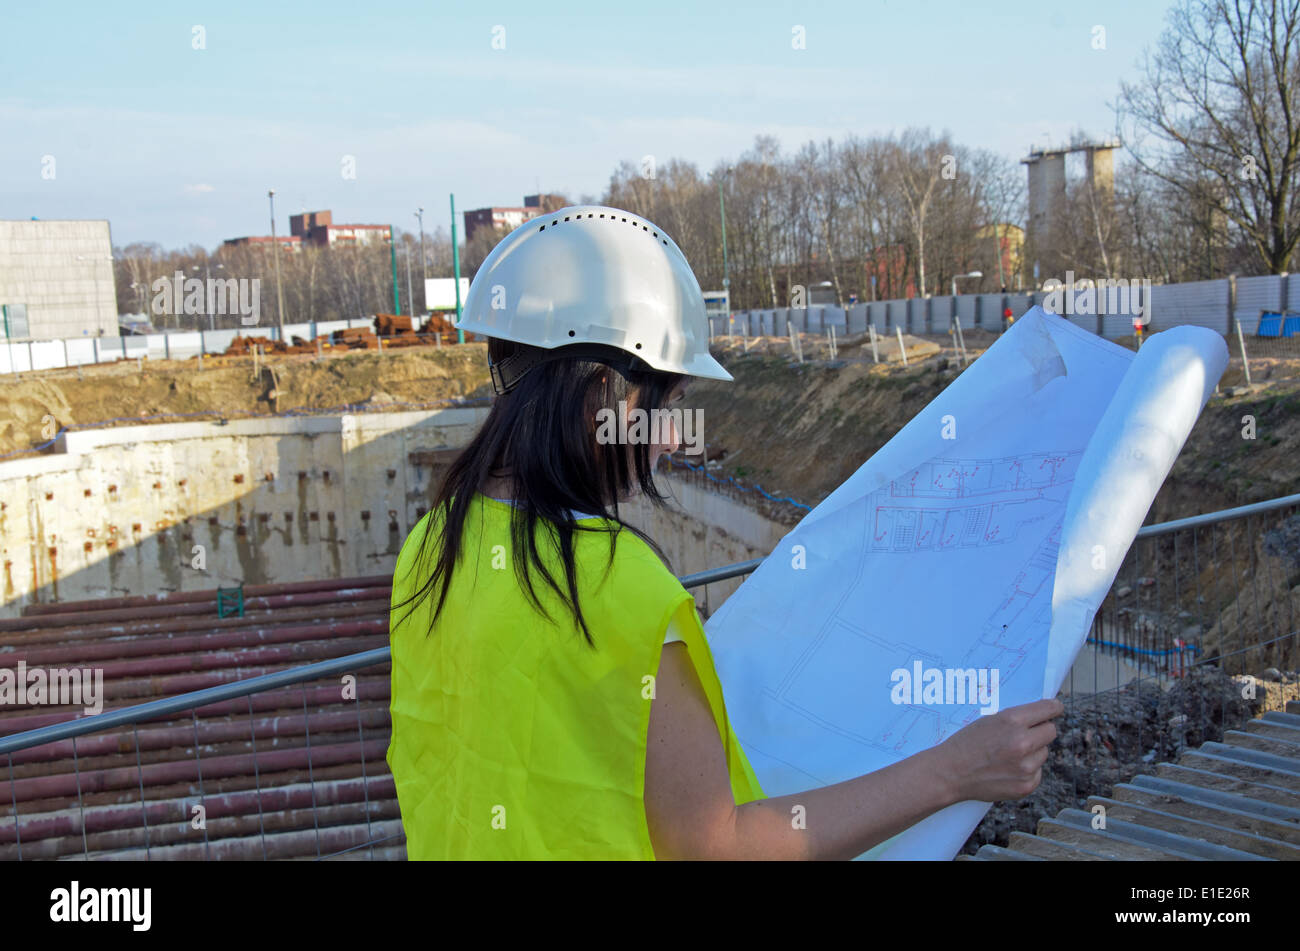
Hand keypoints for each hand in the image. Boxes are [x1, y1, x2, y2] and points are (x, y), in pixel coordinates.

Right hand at [936, 698, 1063, 803]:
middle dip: (1041, 731)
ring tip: (1008, 755)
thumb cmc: (966, 744)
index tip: (1055, 708)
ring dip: (1032, 752)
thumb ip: (1016, 719)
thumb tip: (1042, 716)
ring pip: (1043, 753)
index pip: (1048, 709)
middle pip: (1051, 731)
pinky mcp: (1027, 785)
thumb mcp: (989, 720)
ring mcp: (1026, 766)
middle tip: (1026, 734)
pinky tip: (1007, 770)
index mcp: (1012, 720)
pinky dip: (1027, 770)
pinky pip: (1037, 772)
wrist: (951, 773)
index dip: (1053, 708)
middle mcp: (1023, 742)